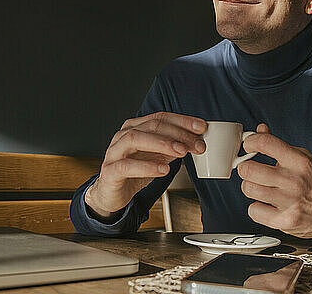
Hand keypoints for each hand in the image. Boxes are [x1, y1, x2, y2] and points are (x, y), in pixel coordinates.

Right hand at [85, 112, 206, 218]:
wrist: (113, 193)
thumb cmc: (134, 171)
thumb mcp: (158, 157)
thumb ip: (174, 147)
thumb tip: (196, 140)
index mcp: (135, 127)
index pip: (161, 117)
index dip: (182, 121)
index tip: (201, 127)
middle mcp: (123, 135)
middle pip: (151, 126)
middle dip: (177, 133)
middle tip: (196, 144)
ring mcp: (114, 152)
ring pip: (134, 139)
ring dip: (161, 143)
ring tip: (181, 152)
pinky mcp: (110, 171)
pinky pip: (126, 166)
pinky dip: (146, 166)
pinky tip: (163, 169)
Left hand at [238, 124, 311, 237]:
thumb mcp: (304, 157)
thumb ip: (279, 145)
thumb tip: (260, 131)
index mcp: (299, 161)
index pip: (265, 143)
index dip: (250, 142)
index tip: (248, 146)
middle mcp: (293, 181)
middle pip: (249, 169)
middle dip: (245, 168)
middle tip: (250, 170)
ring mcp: (289, 202)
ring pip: (248, 189)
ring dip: (250, 187)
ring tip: (259, 187)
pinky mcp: (284, 221)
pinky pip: (253, 211)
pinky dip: (257, 208)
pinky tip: (266, 205)